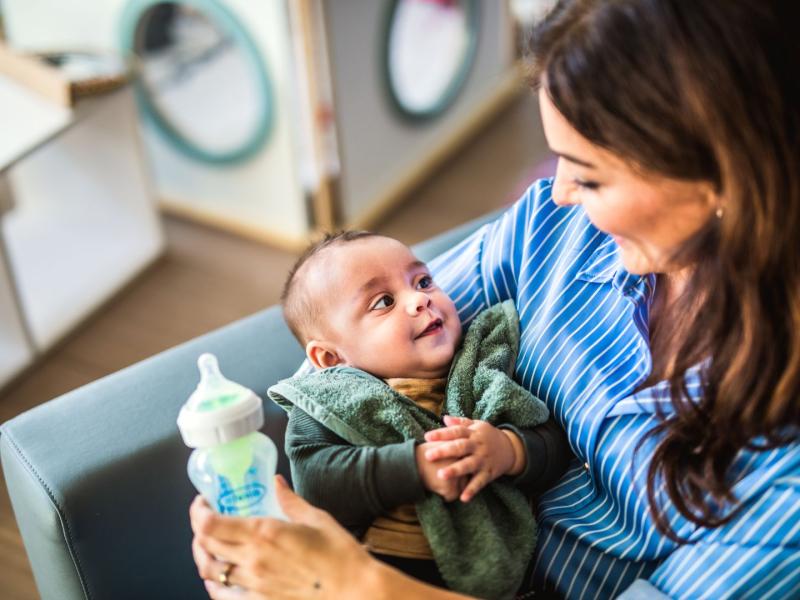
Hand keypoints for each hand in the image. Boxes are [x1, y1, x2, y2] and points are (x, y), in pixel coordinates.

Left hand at [190, 475, 373, 598]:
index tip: (203, 502)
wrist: (353, 591)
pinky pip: (224, 596)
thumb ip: (289, 500)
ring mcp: (254, 585)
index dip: (198, 512)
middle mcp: (253, 559)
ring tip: (207, 545)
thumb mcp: (316, 518)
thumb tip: (277, 482)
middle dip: (198, 529)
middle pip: (205, 545)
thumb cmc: (339, 555)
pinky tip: (215, 578)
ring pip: (210, 570)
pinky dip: (213, 585)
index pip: (211, 524)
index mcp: (264, 533)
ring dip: (203, 555)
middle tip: (205, 518)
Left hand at [423, 416, 520, 501]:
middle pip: (460, 447)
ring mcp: (483, 460)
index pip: (456, 431)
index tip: (427, 437)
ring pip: (468, 465)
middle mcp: (477, 446)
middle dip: (444, 451)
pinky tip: (462, 498)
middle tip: (428, 456)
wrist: (511, 448)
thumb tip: (444, 418)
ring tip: (441, 475)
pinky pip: (480, 482)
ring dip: (455, 470)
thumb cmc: (487, 436)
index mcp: (473, 433)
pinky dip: (472, 490)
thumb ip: (461, 423)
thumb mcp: (477, 425)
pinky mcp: (489, 473)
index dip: (442, 434)